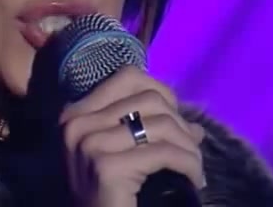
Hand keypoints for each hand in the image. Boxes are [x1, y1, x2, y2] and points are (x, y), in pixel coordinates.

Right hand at [59, 65, 205, 206]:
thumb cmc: (108, 199)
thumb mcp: (123, 157)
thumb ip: (151, 132)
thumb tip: (196, 128)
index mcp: (76, 114)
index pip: (128, 77)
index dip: (161, 93)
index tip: (176, 120)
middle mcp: (77, 124)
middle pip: (149, 99)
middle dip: (180, 123)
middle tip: (191, 151)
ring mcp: (89, 144)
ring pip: (161, 124)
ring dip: (188, 147)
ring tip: (194, 167)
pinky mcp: (107, 166)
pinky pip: (164, 153)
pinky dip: (188, 164)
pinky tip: (193, 179)